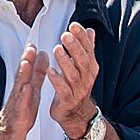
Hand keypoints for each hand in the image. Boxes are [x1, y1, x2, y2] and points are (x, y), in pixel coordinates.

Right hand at [0, 45, 47, 139]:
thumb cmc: (19, 116)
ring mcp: (16, 106)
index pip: (25, 72)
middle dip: (25, 62)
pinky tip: (26, 89)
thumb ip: (36, 77)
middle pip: (21, 76)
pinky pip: (20, 106)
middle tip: (30, 48)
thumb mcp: (31, 94)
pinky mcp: (17, 118)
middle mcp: (17, 96)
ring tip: (27, 63)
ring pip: (19, 88)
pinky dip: (23, 97)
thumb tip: (42, 58)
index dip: (30, 57)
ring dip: (23, 75)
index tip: (33, 43)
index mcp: (23, 90)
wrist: (5, 138)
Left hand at [47, 22, 98, 136]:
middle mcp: (86, 77)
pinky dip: (57, 80)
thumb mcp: (83, 67)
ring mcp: (78, 90)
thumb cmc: (77, 86)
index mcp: (90, 67)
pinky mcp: (68, 100)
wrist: (76, 114)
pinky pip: (63, 90)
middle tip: (65, 35)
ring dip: (65, 61)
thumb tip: (89, 30)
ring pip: (73, 74)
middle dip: (74, 47)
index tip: (74, 25)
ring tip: (57, 49)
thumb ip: (86, 49)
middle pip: (82, 60)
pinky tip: (50, 71)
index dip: (82, 38)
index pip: (88, 50)